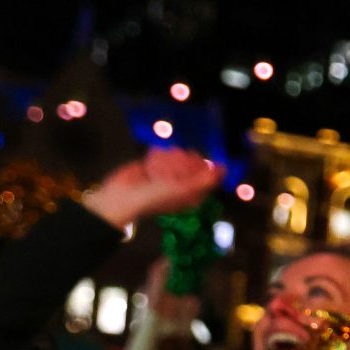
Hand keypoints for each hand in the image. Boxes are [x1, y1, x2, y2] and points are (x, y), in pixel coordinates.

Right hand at [85, 148, 222, 227]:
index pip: (207, 170)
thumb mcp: (185, 190)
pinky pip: (162, 152)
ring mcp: (169, 172)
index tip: (187, 167)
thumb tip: (226, 168)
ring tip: (154, 175)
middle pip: (192, 159)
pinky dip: (154, 159)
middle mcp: (184, 181)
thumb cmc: (156, 197)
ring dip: (164, 163)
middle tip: (167, 176)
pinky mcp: (155, 163)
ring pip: (176, 154)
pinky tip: (147, 169)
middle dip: (178, 164)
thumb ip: (206, 179)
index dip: (198, 166)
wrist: (123, 196)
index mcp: (194, 191)